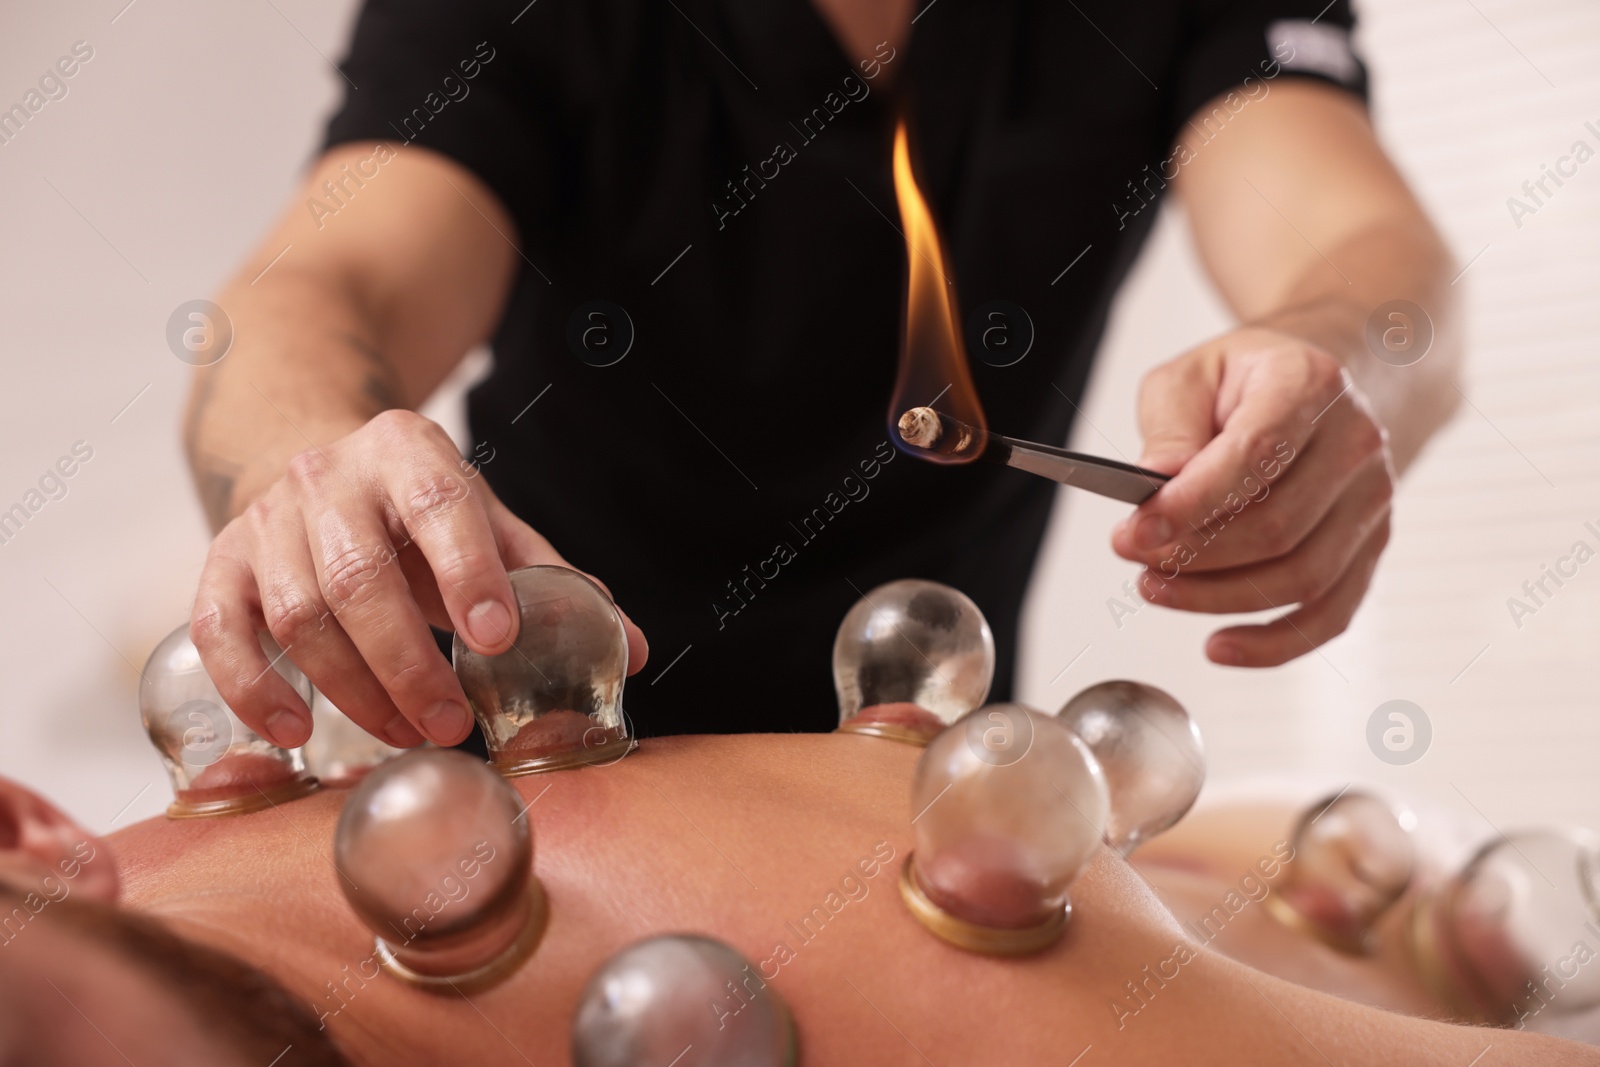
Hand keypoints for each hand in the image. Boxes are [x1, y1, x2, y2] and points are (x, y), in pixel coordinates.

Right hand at [190, 409, 648, 748]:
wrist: (322, 473)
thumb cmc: (419, 512)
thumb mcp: (485, 522)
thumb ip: (550, 579)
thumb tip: (633, 650)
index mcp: (407, 450)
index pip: (438, 505)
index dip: (468, 571)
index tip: (496, 638)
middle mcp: (327, 476)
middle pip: (359, 577)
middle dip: (409, 663)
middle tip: (452, 725)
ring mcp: (266, 520)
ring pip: (300, 614)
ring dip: (354, 690)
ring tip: (406, 734)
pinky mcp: (223, 563)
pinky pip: (222, 630)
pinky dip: (255, 688)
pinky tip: (296, 732)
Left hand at [1111, 327, 1393, 666]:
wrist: (1319, 386)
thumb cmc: (1245, 383)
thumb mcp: (1189, 377)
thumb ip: (1169, 428)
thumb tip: (1157, 484)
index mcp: (1309, 384)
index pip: (1255, 455)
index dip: (1191, 504)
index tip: (1134, 531)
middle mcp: (1355, 443)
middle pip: (1277, 527)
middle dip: (1193, 556)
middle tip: (1134, 555)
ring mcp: (1372, 500)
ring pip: (1301, 577)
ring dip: (1217, 598)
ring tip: (1155, 588)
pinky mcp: (1370, 547)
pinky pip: (1331, 614)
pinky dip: (1274, 643)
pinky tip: (1219, 646)